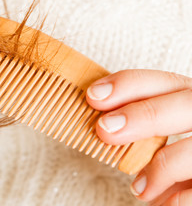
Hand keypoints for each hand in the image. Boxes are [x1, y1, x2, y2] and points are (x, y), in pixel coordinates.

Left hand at [86, 69, 191, 205]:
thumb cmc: (175, 158)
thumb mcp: (156, 135)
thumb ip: (134, 124)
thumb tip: (99, 124)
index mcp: (188, 100)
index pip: (163, 81)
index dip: (127, 85)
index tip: (93, 96)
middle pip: (185, 104)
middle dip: (143, 115)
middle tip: (105, 129)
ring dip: (161, 166)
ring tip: (138, 187)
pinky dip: (175, 199)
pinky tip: (158, 202)